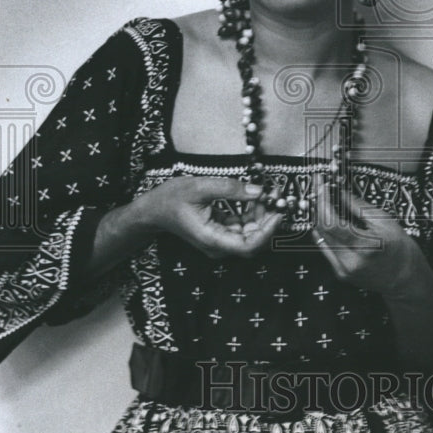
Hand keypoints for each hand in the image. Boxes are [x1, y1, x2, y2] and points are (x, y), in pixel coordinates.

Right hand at [132, 176, 283, 259]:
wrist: (153, 210)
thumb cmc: (171, 199)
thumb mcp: (200, 187)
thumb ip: (230, 189)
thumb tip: (259, 191)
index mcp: (211, 239)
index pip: (247, 245)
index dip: (267, 232)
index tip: (278, 213)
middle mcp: (218, 245)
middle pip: (253, 241)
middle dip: (268, 221)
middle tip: (278, 198)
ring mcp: (220, 241)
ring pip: (250, 234)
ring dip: (263, 216)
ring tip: (271, 194)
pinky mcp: (221, 233)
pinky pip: (243, 227)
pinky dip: (253, 214)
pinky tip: (259, 198)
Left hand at [311, 176, 432, 301]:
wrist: (405, 277)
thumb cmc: (399, 248)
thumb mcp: (384, 221)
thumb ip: (358, 207)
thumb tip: (339, 193)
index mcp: (365, 247)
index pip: (332, 223)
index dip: (323, 202)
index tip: (322, 187)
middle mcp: (351, 262)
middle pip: (322, 230)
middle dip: (319, 207)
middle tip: (321, 191)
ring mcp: (344, 270)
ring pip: (320, 239)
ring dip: (320, 219)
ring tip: (325, 203)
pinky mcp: (340, 273)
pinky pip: (325, 248)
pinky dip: (325, 232)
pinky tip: (329, 221)